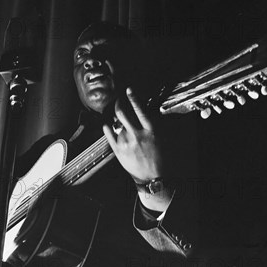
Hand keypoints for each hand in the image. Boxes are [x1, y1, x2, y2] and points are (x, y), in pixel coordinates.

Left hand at [103, 88, 172, 211]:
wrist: (153, 177)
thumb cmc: (159, 157)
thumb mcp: (160, 137)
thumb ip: (150, 124)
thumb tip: (141, 110)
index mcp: (150, 130)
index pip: (140, 109)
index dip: (133, 98)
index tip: (128, 89)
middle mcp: (137, 135)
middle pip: (122, 113)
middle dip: (118, 103)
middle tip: (118, 101)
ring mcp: (126, 143)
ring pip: (116, 123)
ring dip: (116, 118)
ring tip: (118, 118)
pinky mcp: (118, 150)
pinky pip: (108, 133)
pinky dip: (107, 126)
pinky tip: (107, 123)